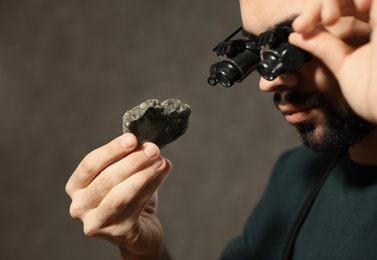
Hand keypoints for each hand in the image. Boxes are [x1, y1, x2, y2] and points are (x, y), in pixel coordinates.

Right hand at [65, 133, 170, 257]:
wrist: (140, 231)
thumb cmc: (129, 197)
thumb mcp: (123, 175)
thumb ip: (128, 159)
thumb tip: (146, 144)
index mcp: (75, 187)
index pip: (90, 164)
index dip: (111, 150)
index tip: (132, 138)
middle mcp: (79, 207)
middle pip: (106, 179)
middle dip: (132, 161)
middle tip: (153, 149)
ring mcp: (96, 223)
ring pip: (120, 195)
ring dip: (143, 174)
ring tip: (160, 161)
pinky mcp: (117, 232)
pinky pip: (136, 205)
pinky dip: (152, 186)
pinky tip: (163, 172)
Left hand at [289, 0, 376, 122]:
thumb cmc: (374, 95)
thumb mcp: (344, 66)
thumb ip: (325, 47)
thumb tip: (298, 36)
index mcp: (371, 30)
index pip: (342, 5)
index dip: (317, 11)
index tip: (299, 29)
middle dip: (318, 5)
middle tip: (302, 25)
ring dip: (332, 0)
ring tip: (327, 19)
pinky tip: (348, 10)